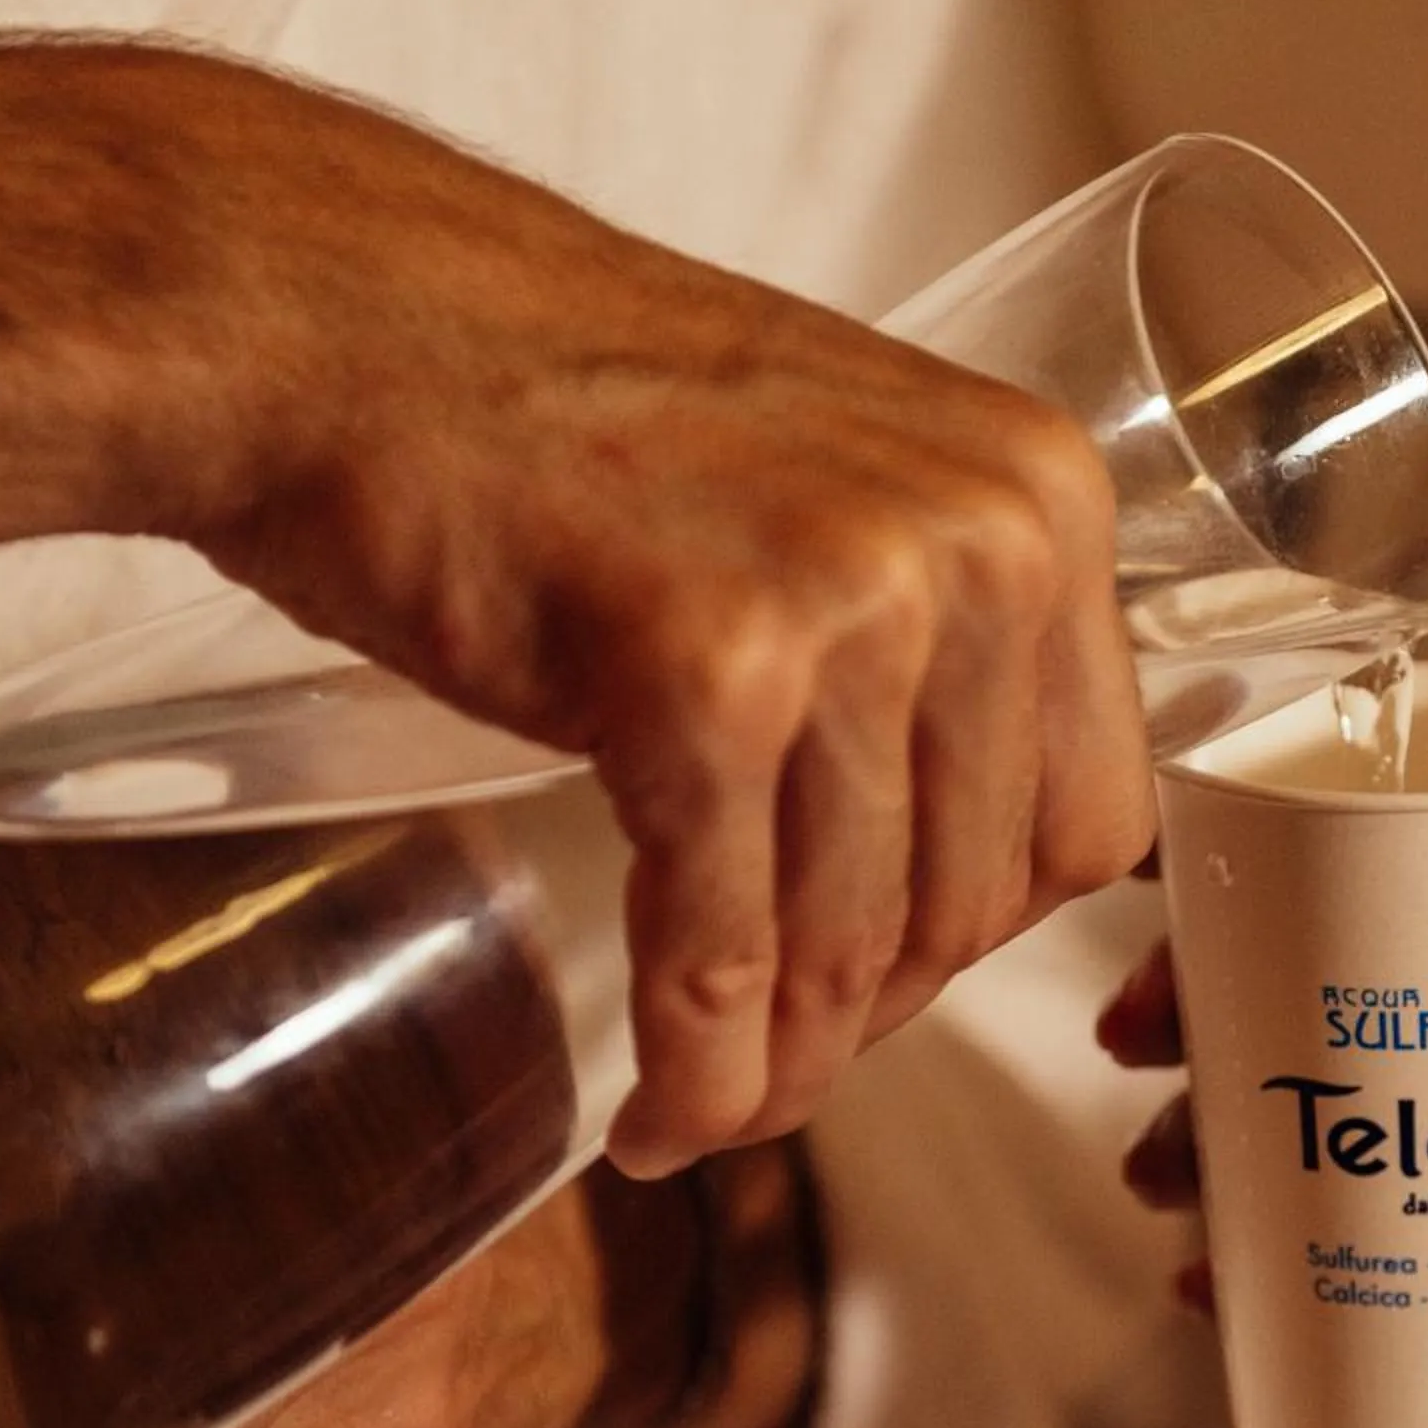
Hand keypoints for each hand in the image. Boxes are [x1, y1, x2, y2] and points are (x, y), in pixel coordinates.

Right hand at [0, 46, 1154, 1173]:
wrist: (337, 317)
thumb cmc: (559, 408)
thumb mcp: (832, 493)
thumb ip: (927, 651)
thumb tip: (942, 891)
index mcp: (1039, 500)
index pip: (1090, 813)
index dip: (986, 934)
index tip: (891, 977)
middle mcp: (980, 546)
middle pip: (976, 897)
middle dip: (870, 1014)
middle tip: (776, 1059)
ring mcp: (849, 607)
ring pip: (853, 941)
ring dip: (779, 1067)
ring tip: (706, 1104)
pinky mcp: (706, 677)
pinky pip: (725, 945)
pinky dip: (695, 1064)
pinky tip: (656, 1110)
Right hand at [1098, 843, 1427, 1390]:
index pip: (1390, 841)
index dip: (1262, 855)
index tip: (1167, 894)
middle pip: (1313, 983)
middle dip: (1204, 1015)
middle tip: (1142, 1063)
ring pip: (1321, 1112)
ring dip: (1219, 1138)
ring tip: (1169, 1191)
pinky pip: (1370, 1236)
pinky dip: (1282, 1260)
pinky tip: (1215, 1292)